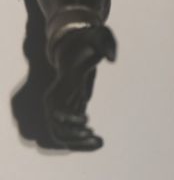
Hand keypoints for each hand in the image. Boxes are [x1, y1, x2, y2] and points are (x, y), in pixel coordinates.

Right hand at [44, 25, 115, 149]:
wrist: (79, 45)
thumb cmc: (89, 41)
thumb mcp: (99, 37)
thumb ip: (106, 45)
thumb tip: (112, 58)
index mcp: (60, 86)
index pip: (55, 113)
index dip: (69, 121)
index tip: (87, 120)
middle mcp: (54, 100)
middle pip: (57, 129)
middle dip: (76, 137)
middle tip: (97, 138)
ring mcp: (60, 107)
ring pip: (62, 135)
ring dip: (78, 142)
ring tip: (98, 140)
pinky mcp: (68, 111)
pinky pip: (69, 133)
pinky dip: (80, 139)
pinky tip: (96, 136)